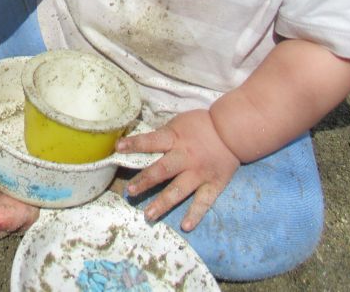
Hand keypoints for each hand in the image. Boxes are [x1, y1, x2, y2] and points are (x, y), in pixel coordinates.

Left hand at [118, 109, 239, 231]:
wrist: (232, 131)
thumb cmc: (201, 125)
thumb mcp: (178, 123)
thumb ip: (163, 136)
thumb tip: (141, 145)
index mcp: (175, 139)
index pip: (151, 141)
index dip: (135, 144)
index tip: (118, 148)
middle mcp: (186, 157)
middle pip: (163, 170)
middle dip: (145, 181)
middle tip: (130, 191)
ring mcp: (199, 173)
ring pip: (179, 190)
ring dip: (163, 203)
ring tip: (149, 214)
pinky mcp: (213, 184)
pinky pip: (203, 202)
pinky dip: (195, 214)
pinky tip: (185, 226)